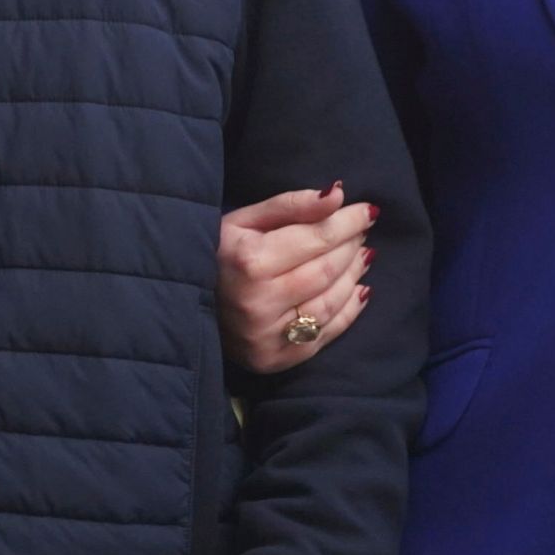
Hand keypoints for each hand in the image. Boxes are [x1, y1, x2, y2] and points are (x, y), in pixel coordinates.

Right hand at [218, 184, 377, 373]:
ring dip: (354, 276)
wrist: (186, 306)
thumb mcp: (245, 220)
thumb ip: (291, 205)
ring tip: (362, 255)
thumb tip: (336, 194)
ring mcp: (268, 336)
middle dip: (352, 246)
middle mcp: (259, 302)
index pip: (317, 238)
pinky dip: (350, 309)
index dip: (348, 222)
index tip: (368, 211)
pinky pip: (326, 334)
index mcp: (249, 261)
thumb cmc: (219, 255)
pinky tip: (357, 289)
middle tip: (361, 231)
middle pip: (326, 270)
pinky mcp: (276, 359)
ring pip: (330, 303)